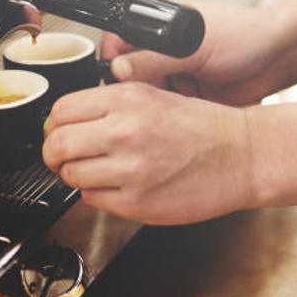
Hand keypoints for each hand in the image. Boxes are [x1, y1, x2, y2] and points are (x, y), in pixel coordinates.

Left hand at [42, 82, 255, 224]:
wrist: (242, 155)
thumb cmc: (203, 127)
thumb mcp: (154, 95)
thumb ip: (110, 104)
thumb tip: (67, 120)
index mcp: (127, 98)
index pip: (60, 111)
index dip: (54, 125)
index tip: (59, 132)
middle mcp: (125, 131)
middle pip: (57, 144)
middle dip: (54, 154)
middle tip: (63, 157)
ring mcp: (131, 169)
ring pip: (71, 175)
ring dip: (76, 176)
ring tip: (97, 172)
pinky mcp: (138, 202)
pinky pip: (92, 200)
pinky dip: (97, 195)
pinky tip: (117, 186)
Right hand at [102, 3, 287, 105]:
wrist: (278, 58)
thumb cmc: (243, 36)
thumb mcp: (194, 46)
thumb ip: (155, 59)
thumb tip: (118, 70)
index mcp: (159, 28)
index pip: (117, 43)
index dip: (111, 63)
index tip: (115, 83)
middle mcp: (163, 52)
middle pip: (127, 75)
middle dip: (132, 92)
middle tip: (142, 103)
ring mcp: (175, 76)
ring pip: (145, 97)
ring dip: (152, 107)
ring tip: (165, 111)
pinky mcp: (187, 100)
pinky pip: (166, 112)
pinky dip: (168, 119)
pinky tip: (177, 121)